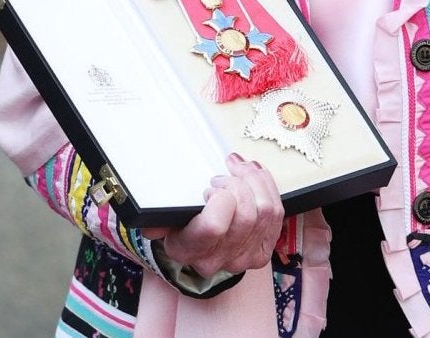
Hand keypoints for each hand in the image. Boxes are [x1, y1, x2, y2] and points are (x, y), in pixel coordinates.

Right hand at [142, 153, 283, 278]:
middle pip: (246, 215)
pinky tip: (254, 175)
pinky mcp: (264, 249)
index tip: (210, 188)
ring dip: (255, 181)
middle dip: (238, 184)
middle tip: (224, 176)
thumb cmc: (182, 222)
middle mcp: (218, 260)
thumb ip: (158, 218)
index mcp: (189, 250)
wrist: (198, 243)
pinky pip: (277, 213)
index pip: (214, 226)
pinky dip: (268, 187)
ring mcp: (244, 257)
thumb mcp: (165, 217)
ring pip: (266, 211)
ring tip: (240, 169)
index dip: (219, 199)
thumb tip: (152, 224)